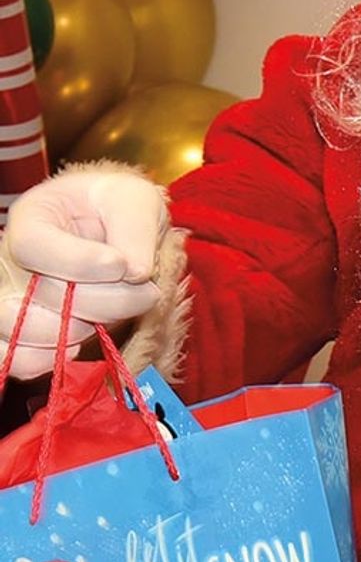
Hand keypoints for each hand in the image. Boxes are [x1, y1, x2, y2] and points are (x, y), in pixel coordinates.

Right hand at [0, 168, 167, 378]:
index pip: (32, 246)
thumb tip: (135, 273)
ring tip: (113, 312)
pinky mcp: (19, 333)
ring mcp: (9, 298)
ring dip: (79, 330)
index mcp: (33, 217)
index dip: (79, 263)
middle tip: (145, 293)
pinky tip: (79, 345)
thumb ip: (135, 229)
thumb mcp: (136, 201)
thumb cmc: (121, 210)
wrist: (118, 235)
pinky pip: (13, 359)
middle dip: (102, 301)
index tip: (122, 266)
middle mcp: (10, 259)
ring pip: (21, 330)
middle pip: (38, 293)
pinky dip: (47, 360)